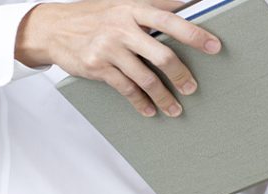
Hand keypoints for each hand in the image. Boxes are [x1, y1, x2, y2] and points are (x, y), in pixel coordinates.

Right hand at [15, 0, 221, 116]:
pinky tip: (150, 110)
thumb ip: (154, 5)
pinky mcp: (97, 67)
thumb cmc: (95, 16)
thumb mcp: (123, 4)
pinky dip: (141, 102)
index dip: (194, 33)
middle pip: (161, 55)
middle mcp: (121, 27)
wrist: (52, 28)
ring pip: (145, 78)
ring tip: (175, 108)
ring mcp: (108, 48)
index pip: (170, 20)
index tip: (214, 46)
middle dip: (181, 75)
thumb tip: (187, 3)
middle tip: (192, 87)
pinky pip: (126, 89)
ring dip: (163, 96)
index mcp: (133, 8)